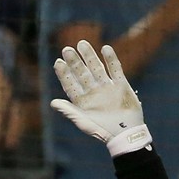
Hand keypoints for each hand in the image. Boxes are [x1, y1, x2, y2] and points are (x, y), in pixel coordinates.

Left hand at [51, 41, 151, 155]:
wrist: (126, 134)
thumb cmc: (102, 131)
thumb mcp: (83, 121)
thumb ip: (68, 111)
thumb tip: (52, 103)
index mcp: (83, 101)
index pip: (71, 84)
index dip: (64, 73)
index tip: (58, 62)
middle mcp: (94, 92)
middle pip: (82, 73)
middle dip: (75, 62)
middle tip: (67, 49)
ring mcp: (108, 88)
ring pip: (97, 68)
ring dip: (90, 56)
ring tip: (82, 43)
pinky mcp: (122, 86)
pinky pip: (116, 69)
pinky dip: (111, 59)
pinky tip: (105, 48)